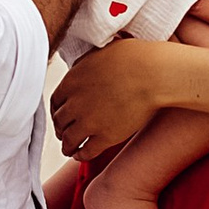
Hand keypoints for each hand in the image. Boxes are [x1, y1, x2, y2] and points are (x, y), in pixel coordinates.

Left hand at [52, 41, 171, 158]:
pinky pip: (86, 152)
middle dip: (60, 129)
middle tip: (63, 133)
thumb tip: (77, 70)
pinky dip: (81, 155)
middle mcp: (75, 103)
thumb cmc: (133, 58)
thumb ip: (83, 64)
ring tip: (69, 149)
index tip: (61, 116)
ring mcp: (89, 122)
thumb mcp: (100, 52)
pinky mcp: (106, 136)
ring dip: (67, 146)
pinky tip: (81, 155)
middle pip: (59, 122)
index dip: (56, 111)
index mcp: (71, 81)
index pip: (55, 102)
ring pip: (68, 140)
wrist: (153, 74)